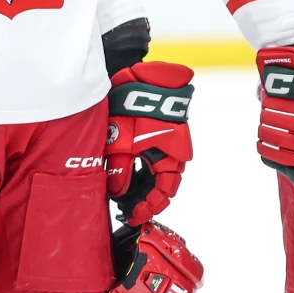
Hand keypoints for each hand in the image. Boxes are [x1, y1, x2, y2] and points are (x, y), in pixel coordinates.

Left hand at [105, 61, 193, 224]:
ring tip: (122, 193)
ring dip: (143, 184)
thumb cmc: (134, 105)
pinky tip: (127, 172)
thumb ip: (120, 172)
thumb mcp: (121, 143)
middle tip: (125, 208)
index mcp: (170, 158)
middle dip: (144, 199)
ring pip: (157, 173)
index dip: (147, 209)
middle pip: (162, 186)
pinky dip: (142, 169)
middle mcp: (174, 153)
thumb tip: (118, 193)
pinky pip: (154, 158)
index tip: (133, 216)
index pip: (163, 194)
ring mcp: (169, 143)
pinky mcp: (161, 133)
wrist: (140, 76)